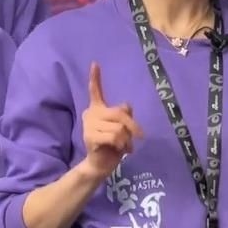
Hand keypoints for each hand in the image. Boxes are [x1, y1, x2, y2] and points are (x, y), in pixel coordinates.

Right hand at [80, 63, 142, 180]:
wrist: (101, 164)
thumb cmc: (112, 145)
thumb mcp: (122, 128)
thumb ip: (124, 115)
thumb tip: (126, 106)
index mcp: (97, 109)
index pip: (95, 90)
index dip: (95, 77)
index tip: (95, 63)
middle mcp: (90, 114)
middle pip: (119, 113)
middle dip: (132, 126)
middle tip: (139, 136)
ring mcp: (89, 125)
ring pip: (119, 127)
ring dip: (126, 139)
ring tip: (122, 146)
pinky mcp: (90, 137)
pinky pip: (115, 136)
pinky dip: (121, 145)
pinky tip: (117, 149)